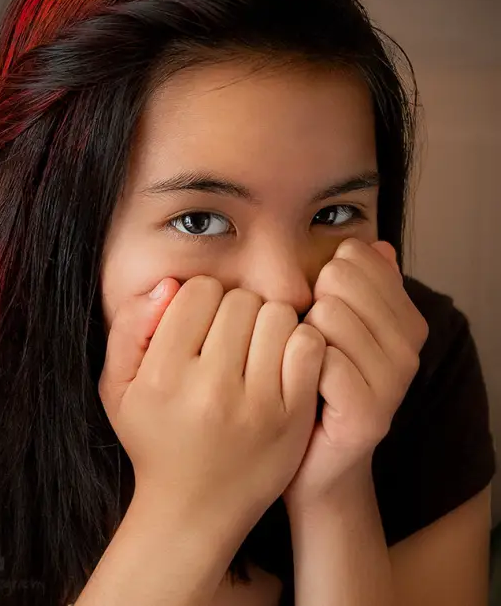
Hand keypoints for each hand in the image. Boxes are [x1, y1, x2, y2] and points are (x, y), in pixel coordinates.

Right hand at [99, 276, 324, 529]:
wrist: (194, 509)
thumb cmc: (153, 437)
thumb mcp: (117, 386)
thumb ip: (130, 326)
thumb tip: (170, 284)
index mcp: (164, 376)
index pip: (198, 290)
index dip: (199, 299)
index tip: (198, 325)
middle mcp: (211, 389)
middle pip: (241, 300)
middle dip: (234, 310)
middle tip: (228, 339)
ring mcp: (258, 405)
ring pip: (277, 315)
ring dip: (267, 323)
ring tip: (254, 348)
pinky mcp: (293, 417)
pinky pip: (308, 346)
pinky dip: (299, 342)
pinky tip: (281, 359)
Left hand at [282, 238, 429, 512]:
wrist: (313, 463)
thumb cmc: (316, 386)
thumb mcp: (337, 330)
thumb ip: (358, 285)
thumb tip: (374, 243)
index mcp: (405, 320)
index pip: (357, 256)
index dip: (322, 277)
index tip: (319, 310)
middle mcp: (408, 348)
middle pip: (338, 281)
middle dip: (310, 305)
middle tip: (309, 344)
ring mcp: (392, 383)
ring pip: (326, 315)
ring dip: (301, 337)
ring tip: (304, 366)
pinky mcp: (367, 413)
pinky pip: (318, 357)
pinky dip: (297, 366)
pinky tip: (300, 386)